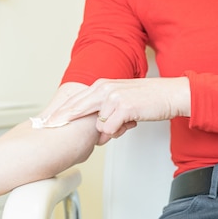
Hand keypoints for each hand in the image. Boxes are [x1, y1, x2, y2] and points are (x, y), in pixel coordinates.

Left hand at [47, 77, 189, 143]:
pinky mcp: (124, 107)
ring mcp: (114, 97)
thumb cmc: (148, 99)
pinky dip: (115, 133)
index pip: (75, 99)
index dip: (60, 111)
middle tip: (48, 127)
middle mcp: (105, 88)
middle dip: (61, 119)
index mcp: (101, 85)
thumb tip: (94, 128)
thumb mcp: (120, 98)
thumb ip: (104, 108)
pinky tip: (124, 128)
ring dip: (105, 132)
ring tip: (118, 128)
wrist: (170, 95)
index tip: (47, 120)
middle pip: (76, 107)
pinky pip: (110, 128)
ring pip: (96, 123)